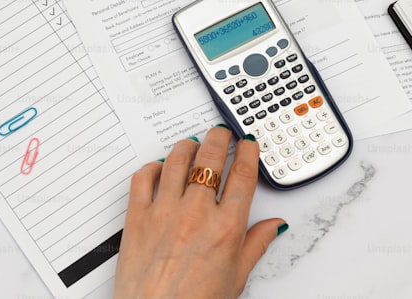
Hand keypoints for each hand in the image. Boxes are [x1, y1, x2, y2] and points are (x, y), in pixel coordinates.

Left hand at [113, 126, 285, 298]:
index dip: (247, 152)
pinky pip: (143, 178)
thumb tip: (273, 226)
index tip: (247, 144)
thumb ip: (255, 244)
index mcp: (226, 227)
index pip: (242, 175)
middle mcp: (196, 213)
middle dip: (218, 138)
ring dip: (187, 146)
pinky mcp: (138, 216)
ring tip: (192, 144)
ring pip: (177, 160)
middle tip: (221, 133)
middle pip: (210, 158)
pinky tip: (159, 168)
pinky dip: (153, 167)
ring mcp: (165, 211)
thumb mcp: (236, 277)